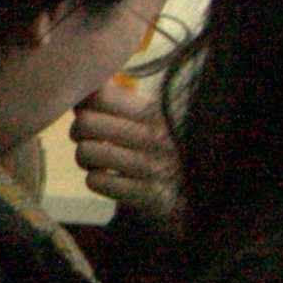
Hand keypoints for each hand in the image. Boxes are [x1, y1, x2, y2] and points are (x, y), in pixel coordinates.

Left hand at [70, 76, 182, 230]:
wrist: (204, 192)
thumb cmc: (167, 148)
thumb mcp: (153, 118)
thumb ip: (118, 100)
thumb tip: (82, 88)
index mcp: (155, 111)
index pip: (100, 96)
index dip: (82, 105)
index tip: (88, 113)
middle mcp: (155, 136)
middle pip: (86, 122)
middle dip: (78, 132)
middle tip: (90, 140)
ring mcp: (153, 166)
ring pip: (86, 152)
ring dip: (86, 159)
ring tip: (100, 162)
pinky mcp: (149, 195)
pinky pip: (96, 181)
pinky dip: (97, 181)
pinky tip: (112, 180)